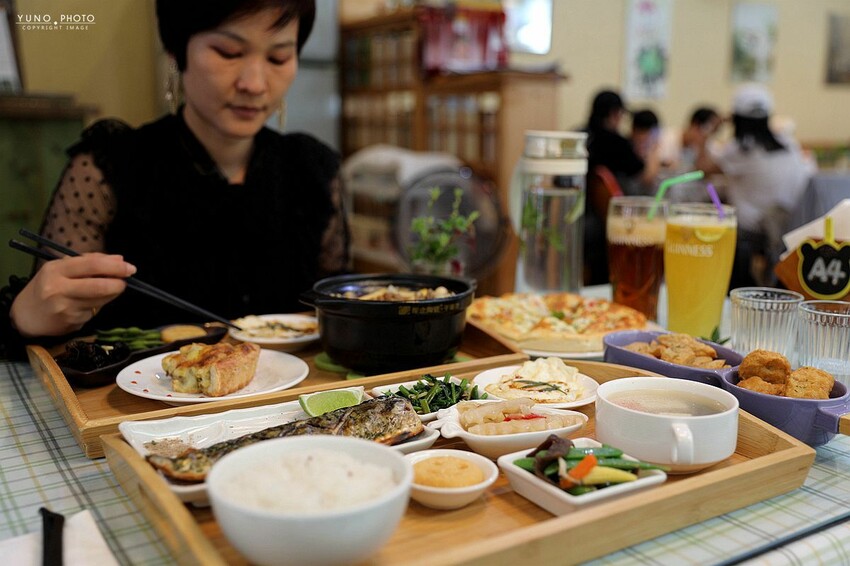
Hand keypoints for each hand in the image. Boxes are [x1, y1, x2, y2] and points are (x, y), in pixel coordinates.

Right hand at [10, 253, 136, 337]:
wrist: (25, 316)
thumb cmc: (48, 287)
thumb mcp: (61, 268)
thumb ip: (89, 262)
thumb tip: (120, 260)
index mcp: (56, 269)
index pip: (92, 265)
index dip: (115, 266)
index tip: (129, 267)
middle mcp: (58, 289)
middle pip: (100, 285)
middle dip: (119, 283)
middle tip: (126, 280)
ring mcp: (65, 307)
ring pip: (101, 300)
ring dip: (112, 293)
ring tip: (110, 288)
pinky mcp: (71, 322)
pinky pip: (94, 311)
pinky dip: (98, 305)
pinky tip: (88, 303)